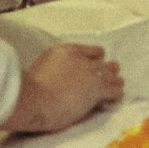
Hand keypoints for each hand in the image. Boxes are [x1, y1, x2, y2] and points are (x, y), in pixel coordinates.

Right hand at [0, 43, 122, 133]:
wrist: (34, 98)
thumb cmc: (29, 89)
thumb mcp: (40, 69)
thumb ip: (52, 67)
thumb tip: (56, 76)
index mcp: (63, 52)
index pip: (85, 50)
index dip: (93, 54)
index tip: (99, 56)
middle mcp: (79, 60)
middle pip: (99, 62)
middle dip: (106, 66)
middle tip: (113, 68)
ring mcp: (89, 74)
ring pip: (109, 74)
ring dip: (114, 79)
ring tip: (119, 81)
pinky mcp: (97, 90)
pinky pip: (112, 90)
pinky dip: (116, 92)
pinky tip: (118, 95)